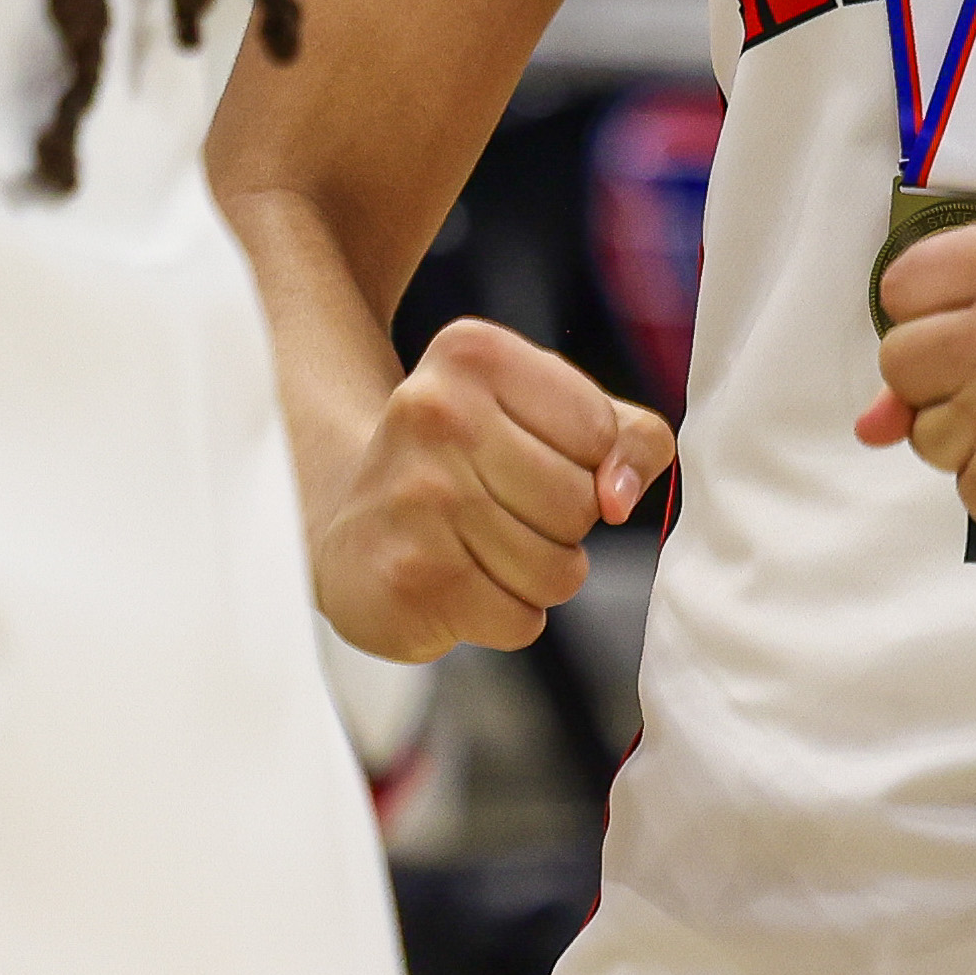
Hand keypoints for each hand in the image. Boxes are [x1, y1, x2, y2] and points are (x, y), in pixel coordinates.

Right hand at [309, 316, 674, 662]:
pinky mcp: (409, 577)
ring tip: (479, 550)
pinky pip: (521, 621)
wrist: (349, 530)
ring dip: (536, 578)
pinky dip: (505, 618)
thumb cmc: (468, 466)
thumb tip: (619, 496)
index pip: (600, 431)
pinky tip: (458, 585)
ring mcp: (416, 496)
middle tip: (500, 514)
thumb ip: (627, 436)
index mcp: (473, 353)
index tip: (529, 460)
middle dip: (562, 528)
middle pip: (581, 504)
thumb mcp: (549, 417)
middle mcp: (433, 412)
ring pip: (557, 571)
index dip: (587, 464)